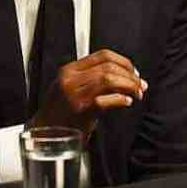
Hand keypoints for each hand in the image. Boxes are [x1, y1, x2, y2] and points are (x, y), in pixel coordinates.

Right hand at [28, 49, 147, 135]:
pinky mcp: (80, 110)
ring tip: (137, 93)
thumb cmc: (61, 112)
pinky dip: (120, 100)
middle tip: (140, 85)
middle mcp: (71, 79)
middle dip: (130, 75)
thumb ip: (92, 78)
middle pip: (108, 67)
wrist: (46, 132)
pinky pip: (105, 100)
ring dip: (128, 86)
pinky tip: (126, 102)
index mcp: (70, 70)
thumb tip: (125, 75)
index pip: (103, 55)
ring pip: (108, 79)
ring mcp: (75, 94)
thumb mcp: (71, 87)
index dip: (124, 62)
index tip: (134, 72)